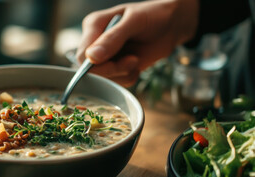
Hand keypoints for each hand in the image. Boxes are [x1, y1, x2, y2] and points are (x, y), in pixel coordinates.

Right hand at [76, 0, 198, 86]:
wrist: (171, 25)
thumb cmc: (154, 16)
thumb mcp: (135, 22)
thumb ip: (113, 38)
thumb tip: (91, 57)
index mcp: (93, 26)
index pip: (82, 55)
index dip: (97, 65)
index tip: (118, 63)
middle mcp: (95, 42)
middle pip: (91, 70)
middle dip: (113, 70)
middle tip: (133, 61)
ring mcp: (105, 56)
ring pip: (104, 78)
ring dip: (123, 74)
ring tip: (136, 60)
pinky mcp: (115, 67)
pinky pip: (116, 82)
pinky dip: (128, 78)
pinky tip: (136, 66)